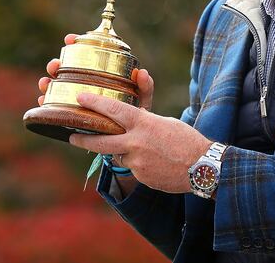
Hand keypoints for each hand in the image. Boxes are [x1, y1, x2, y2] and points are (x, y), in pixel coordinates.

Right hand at [36, 33, 153, 111]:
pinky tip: (43, 100)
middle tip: (55, 65)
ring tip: (46, 81)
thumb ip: (144, 88)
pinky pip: (54, 106)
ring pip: (56, 86)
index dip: (76, 43)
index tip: (69, 39)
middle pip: (67, 69)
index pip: (86, 54)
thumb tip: (141, 73)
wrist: (127, 140)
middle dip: (57, 64)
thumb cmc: (135, 116)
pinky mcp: (70, 115)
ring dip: (48, 81)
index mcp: (101, 75)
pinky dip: (46, 102)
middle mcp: (85, 84)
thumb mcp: (141, 101)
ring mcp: (76, 99)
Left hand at [68, 93, 211, 193]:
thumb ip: (144, 120)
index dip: (94, 103)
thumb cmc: (187, 140)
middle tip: (72, 136)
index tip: (80, 98)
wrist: (203, 166)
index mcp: (143, 123)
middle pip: (100, 141)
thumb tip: (132, 117)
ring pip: (118, 155)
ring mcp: (137, 161)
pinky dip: (138, 163)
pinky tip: (153, 162)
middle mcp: (135, 142)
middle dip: (83, 139)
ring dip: (120, 151)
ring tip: (136, 149)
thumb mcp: (165, 122)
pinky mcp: (141, 176)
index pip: (113, 110)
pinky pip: (132, 167)